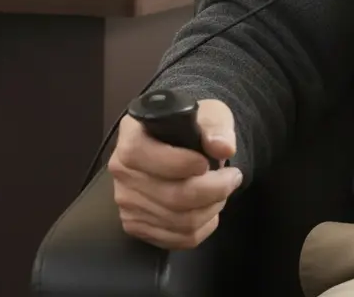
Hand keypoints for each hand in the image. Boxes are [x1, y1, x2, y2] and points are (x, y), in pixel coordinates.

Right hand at [108, 98, 241, 249]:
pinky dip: (203, 227)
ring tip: (222, 190)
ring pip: (178, 221)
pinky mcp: (136, 225)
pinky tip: (209, 208)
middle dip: (213, 189)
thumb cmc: (195, 127)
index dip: (179, 163)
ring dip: (211, 208)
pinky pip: (176, 239)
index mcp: (132, 136)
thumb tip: (223, 147)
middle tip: (232, 177)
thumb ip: (217, 126)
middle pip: (170, 196)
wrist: (185, 146)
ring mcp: (126, 202)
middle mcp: (122, 171)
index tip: (207, 163)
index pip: (142, 155)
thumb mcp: (210, 113)